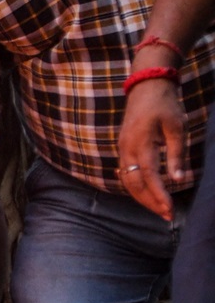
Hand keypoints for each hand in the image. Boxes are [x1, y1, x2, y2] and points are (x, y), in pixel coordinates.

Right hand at [118, 78, 186, 219]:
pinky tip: (147, 195)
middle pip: (135, 184)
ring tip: (159, 210)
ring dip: (142, 198)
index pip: (149, 175)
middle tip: (167, 215)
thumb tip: (180, 179)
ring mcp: (122, 149)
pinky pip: (126, 174)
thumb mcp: (177, 128)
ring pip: (128, 182)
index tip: (170, 208)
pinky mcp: (123, 149)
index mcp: (142, 142)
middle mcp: (127, 149)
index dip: (159, 194)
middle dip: (151, 202)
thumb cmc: (165, 105)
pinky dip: (136, 188)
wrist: (146, 87)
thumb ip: (176, 154)